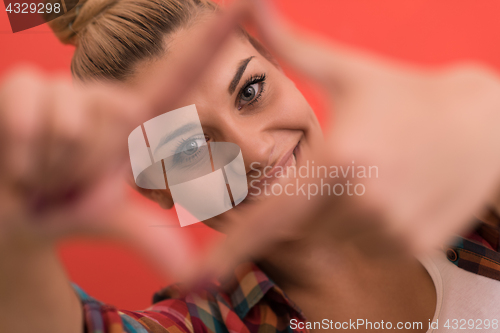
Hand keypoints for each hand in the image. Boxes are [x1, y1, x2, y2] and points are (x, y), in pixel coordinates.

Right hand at [0, 0, 251, 277]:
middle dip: (80, 163)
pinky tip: (15, 156)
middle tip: (63, 179)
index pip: (185, 71)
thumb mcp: (104, 217)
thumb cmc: (62, 206)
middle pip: (110, 117)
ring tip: (38, 169)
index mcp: (134, 120)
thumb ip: (145, 236)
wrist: (7, 211)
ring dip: (47, 162)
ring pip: (66, 119)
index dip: (218, 34)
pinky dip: (18, 154)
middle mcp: (104, 96)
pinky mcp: (23, 85)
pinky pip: (26, 115)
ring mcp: (63, 87)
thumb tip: (188, 272)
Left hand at [197, 0, 499, 276]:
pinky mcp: (417, 245)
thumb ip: (292, 46)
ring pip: (335, 236)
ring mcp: (395, 229)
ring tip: (372, 174)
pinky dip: (368, 225)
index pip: (273, 215)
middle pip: (303, 223)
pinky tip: (392, 190)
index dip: (235, 246)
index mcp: (341, 158)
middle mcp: (366, 202)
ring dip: (339, 213)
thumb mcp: (348, 70)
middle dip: (304, 202)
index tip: (204, 274)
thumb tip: (248, 6)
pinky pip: (369, 244)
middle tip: (340, 167)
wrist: (483, 123)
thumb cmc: (406, 94)